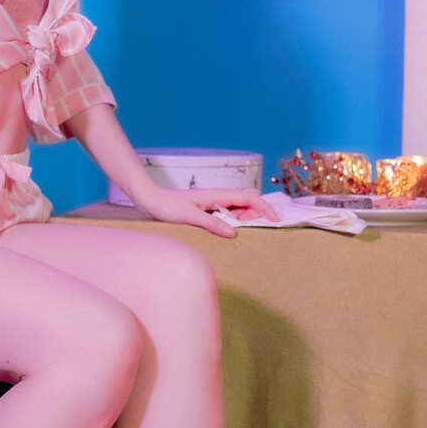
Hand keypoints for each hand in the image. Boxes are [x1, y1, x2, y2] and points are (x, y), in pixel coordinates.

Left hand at [136, 186, 278, 238]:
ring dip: (243, 219)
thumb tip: (233, 232)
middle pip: (248, 202)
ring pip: (239, 208)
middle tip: (245, 228)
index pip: (249, 198)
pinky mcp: (209, 209)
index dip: (264, 208)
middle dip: (255, 214)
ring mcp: (214, 203)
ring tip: (233, 230)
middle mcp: (219, 197)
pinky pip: (228, 214)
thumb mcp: (189, 217)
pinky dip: (233, 221)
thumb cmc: (168, 206)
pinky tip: (226, 230)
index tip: (275, 220)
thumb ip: (211, 223)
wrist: (151, 200)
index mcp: (218, 195)